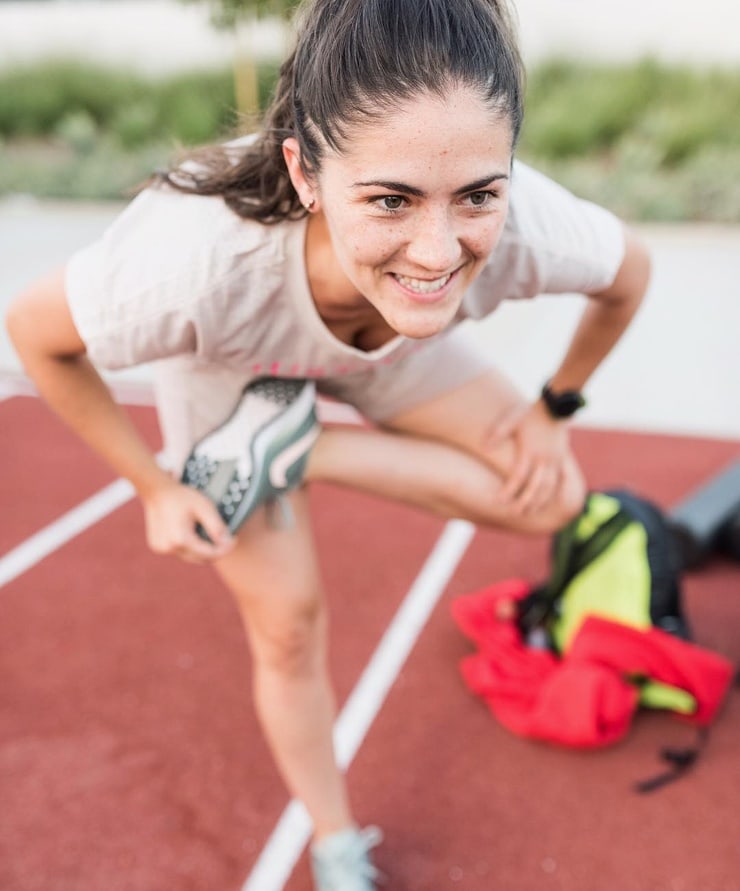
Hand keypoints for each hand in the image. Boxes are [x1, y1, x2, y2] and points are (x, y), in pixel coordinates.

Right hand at [141, 478, 234, 563]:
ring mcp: (162, 549)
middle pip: (201, 559)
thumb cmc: (181, 497)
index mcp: (181, 540)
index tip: (234, 539)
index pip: (210, 554)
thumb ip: (216, 526)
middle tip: (225, 538)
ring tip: (208, 533)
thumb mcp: (204, 507)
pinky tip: (192, 532)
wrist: (157, 491)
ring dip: (202, 550)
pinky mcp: (158, 547)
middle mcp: (169, 548)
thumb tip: (227, 542)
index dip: (225, 548)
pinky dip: (190, 547)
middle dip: (215, 551)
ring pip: (191, 557)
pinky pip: (180, 552)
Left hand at [488, 399, 571, 514]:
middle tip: (513, 513)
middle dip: (524, 502)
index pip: (517, 477)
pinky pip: (557, 483)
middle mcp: (543, 459)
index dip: (508, 491)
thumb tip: (484, 448)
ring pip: (548, 488)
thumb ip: (498, 432)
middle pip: (535, 487)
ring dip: (538, 502)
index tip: (498, 501)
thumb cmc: (530, 412)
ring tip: (527, 512)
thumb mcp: (512, 418)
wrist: (556, 406)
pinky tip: (543, 502)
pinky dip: (550, 495)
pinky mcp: (561, 460)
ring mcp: (555, 461)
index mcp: (529, 450)